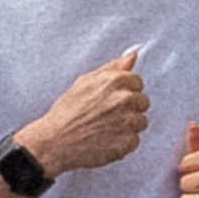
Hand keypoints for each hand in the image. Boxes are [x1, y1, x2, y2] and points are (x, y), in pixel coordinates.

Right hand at [14, 51, 150, 178]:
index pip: (137, 83)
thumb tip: (133, 54)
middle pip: (143, 102)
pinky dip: (123, 143)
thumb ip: (113, 68)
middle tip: (107, 116)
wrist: (55, 142)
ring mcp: (127, 122)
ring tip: (105, 129)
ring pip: (141, 122)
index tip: (111, 100)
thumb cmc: (66, 112)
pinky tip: (106, 141)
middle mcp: (124, 99)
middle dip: (129, 108)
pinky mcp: (126, 142)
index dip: (125, 91)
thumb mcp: (85, 81)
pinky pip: (134, 141)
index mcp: (115, 81)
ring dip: (128, 127)